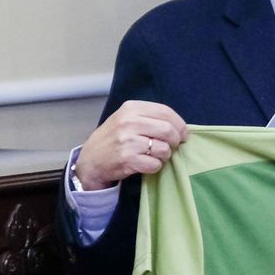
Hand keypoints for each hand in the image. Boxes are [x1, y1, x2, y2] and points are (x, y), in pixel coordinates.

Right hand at [73, 101, 187, 189]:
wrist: (90, 160)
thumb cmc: (114, 138)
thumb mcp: (127, 119)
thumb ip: (151, 118)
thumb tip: (182, 127)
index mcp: (131, 108)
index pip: (166, 112)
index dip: (180, 124)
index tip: (183, 134)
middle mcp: (128, 122)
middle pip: (168, 130)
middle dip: (175, 141)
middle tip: (171, 147)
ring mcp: (127, 141)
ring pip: (164, 148)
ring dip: (164, 155)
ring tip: (154, 155)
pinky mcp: (127, 159)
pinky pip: (155, 164)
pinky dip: (155, 166)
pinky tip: (145, 163)